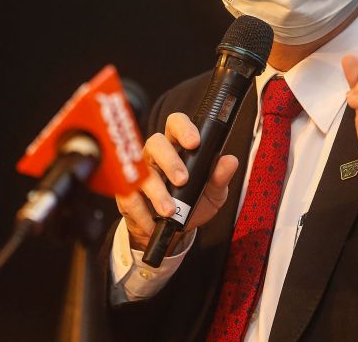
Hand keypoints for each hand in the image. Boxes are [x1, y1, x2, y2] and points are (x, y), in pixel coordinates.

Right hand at [114, 112, 238, 249]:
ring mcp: (140, 173)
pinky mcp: (127, 193)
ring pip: (142, 172)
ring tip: (170, 210)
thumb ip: (220, 178)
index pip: (176, 124)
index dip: (183, 128)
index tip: (195, 143)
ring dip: (157, 191)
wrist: (172, 232)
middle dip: (169, 161)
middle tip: (183, 180)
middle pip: (156, 143)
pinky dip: (142, 212)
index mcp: (177, 147)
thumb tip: (230, 161)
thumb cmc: (192, 204)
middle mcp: (156, 155)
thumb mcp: (212, 194)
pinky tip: (153, 222)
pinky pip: (129, 197)